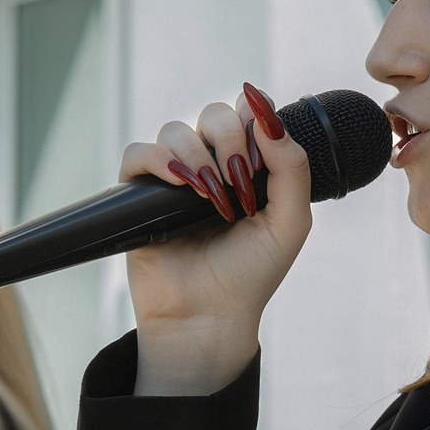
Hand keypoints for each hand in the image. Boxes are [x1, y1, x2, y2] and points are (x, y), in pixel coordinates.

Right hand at [120, 84, 312, 395]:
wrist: (208, 316)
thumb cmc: (251, 274)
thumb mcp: (290, 222)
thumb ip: (292, 167)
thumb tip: (268, 118)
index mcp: (248, 167)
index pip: (248, 113)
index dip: (254, 116)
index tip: (261, 150)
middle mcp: (210, 166)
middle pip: (214, 115)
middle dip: (229, 139)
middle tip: (238, 181)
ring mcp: (174, 179)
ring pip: (176, 130)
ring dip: (197, 154)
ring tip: (210, 197)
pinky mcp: (139, 196)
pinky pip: (138, 153)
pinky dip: (157, 159)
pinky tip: (178, 184)